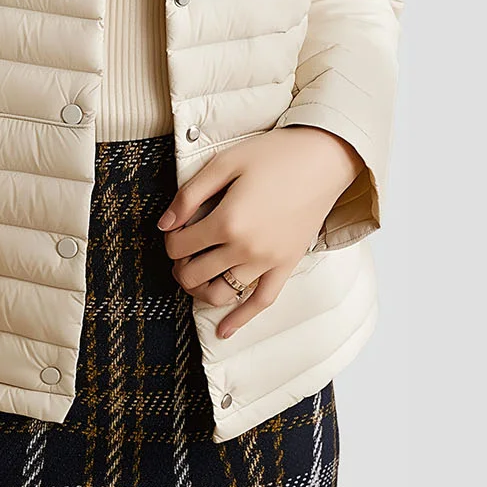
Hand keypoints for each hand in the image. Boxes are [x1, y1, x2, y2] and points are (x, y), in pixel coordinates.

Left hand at [156, 127, 363, 339]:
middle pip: (195, 274)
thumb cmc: (273, 155)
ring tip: (193, 278)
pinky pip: (261, 302)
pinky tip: (224, 331)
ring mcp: (268, 262)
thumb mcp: (225, 164)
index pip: (180, 245)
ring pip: (222, 293)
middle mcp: (246, 248)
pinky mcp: (286, 266)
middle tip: (180, 253)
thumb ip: (190, 195)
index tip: (174, 229)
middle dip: (180, 266)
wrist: (322, 159)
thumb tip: (164, 224)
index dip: (170, 239)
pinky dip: (240, 319)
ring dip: (200, 290)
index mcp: (227, 221)